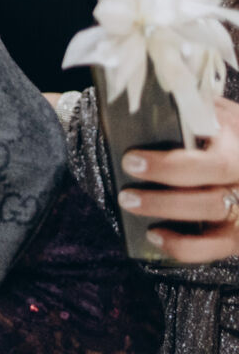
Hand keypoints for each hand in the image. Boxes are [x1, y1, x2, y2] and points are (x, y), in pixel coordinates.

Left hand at [121, 95, 238, 263]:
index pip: (213, 165)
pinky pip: (215, 248)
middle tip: (125, 194)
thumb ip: (186, 110)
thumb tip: (138, 105)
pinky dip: (184, 247)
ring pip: (214, 219)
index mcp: (238, 145)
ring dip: (168, 215)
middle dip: (164, 199)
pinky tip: (156, 236)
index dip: (170, 167)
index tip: (131, 160)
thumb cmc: (223, 128)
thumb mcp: (211, 111)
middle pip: (213, 199)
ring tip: (131, 204)